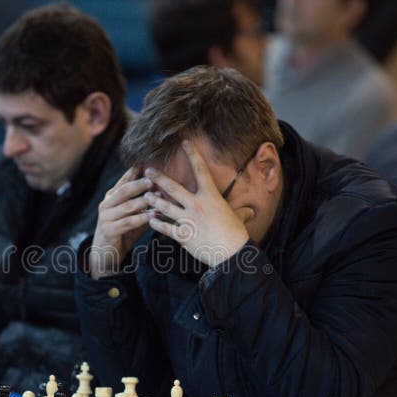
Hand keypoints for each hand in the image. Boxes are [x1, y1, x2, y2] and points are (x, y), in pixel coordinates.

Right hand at [88, 166, 151, 278]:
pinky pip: (128, 222)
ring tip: (158, 197)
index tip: (145, 162)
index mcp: (111, 198)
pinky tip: (153, 215)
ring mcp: (105, 217)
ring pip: (127, 206)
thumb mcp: (133, 215)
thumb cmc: (123, 232)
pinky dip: (142, 218)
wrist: (106, 254)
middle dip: (139, 184)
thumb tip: (163, 192)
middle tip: (154, 179)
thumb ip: (143, 205)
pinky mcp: (109, 230)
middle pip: (124, 191)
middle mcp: (106, 205)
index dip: (133, 172)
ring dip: (144, 201)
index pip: (122, 181)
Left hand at [144, 141, 250, 266]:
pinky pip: (165, 228)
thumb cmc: (236, 235)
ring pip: (165, 207)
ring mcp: (188, 220)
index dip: (193, 155)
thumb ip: (240, 212)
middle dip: (159, 178)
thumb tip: (250, 212)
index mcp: (211, 197)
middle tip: (148, 171)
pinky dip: (156, 223)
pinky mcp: (183, 236)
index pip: (201, 171)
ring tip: (146, 195)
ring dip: (154, 201)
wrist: (232, 254)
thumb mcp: (238, 218)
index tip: (184, 142)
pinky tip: (150, 219)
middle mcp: (197, 205)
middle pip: (173, 188)